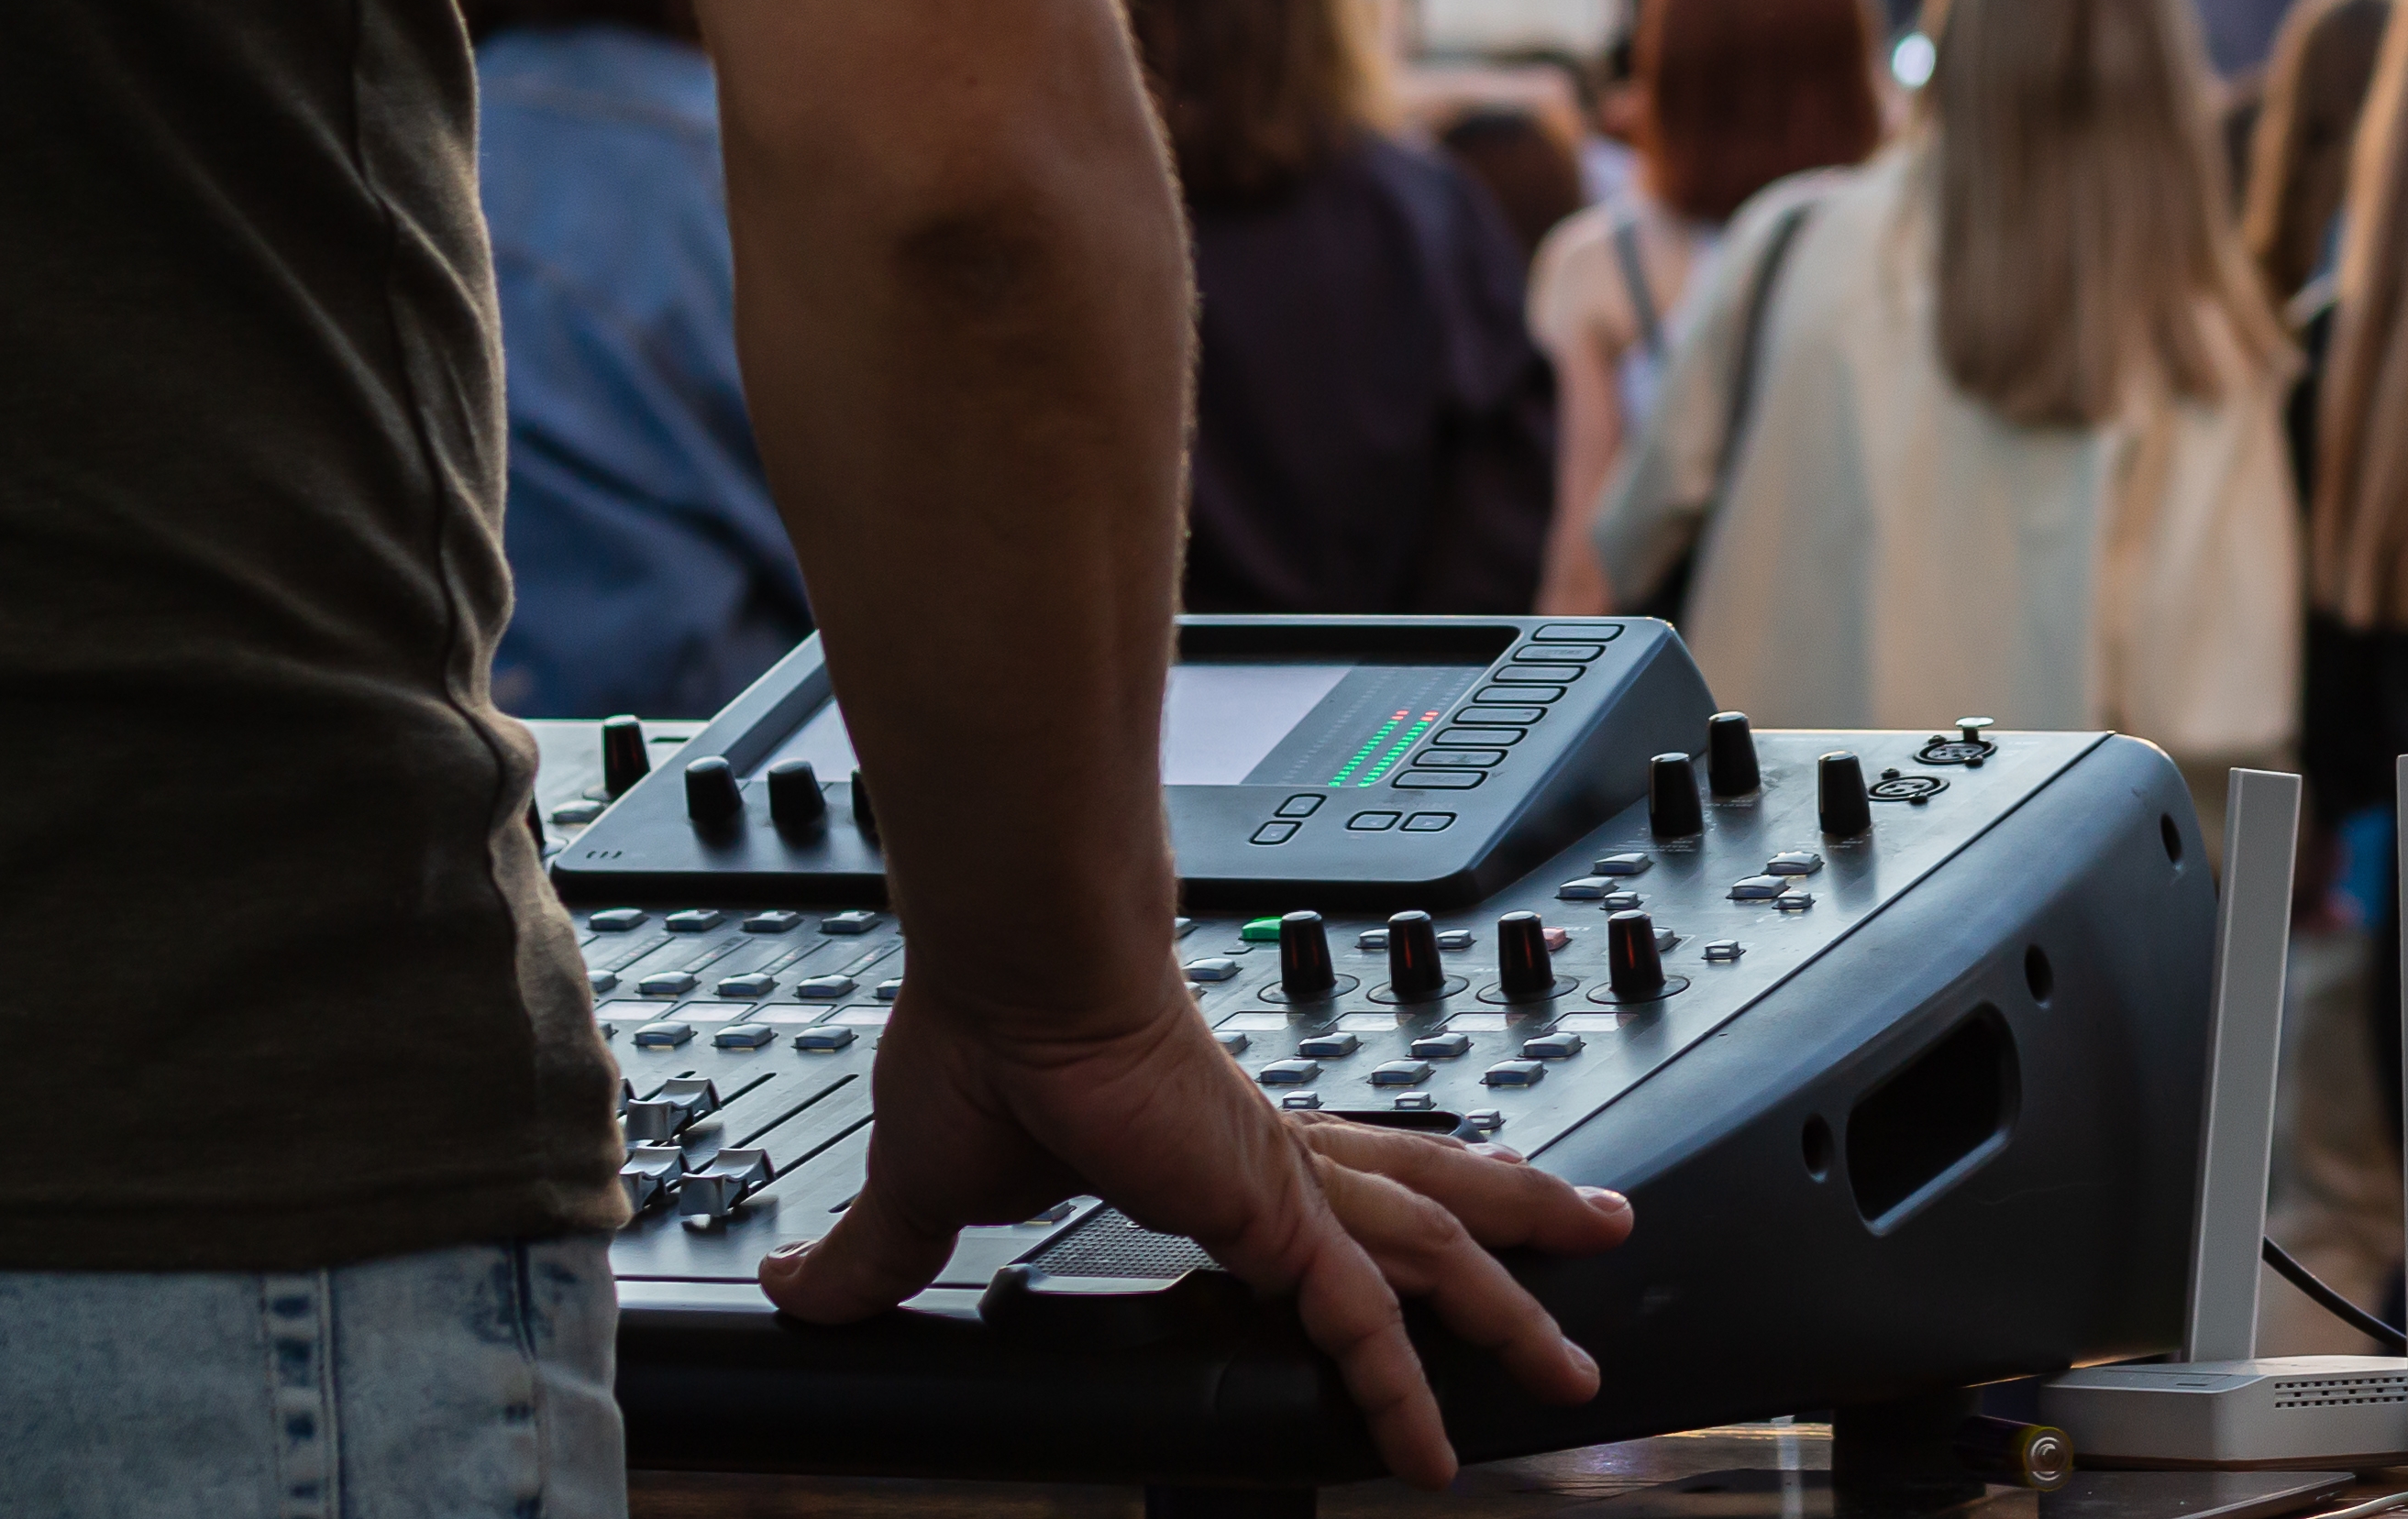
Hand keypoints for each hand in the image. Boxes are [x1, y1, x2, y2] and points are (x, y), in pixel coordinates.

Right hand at [761, 982, 1633, 1487]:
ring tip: (1578, 1354)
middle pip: (1430, 1208)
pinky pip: (1359, 1316)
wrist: (1017, 966)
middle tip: (1600, 1251)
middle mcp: (1279, 1159)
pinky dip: (1401, 1383)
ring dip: (1513, 1304)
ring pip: (1436, 1253)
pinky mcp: (1268, 1209)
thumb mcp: (930, 1187)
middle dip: (1520, 1238)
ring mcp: (1286, 1181)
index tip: (1441, 1257)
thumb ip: (886, 1252)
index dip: (1389, 1237)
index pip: (1333, 1202)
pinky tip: (1435, 1440)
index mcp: (1221, 1149)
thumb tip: (807, 1288)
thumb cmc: (987, 1040)